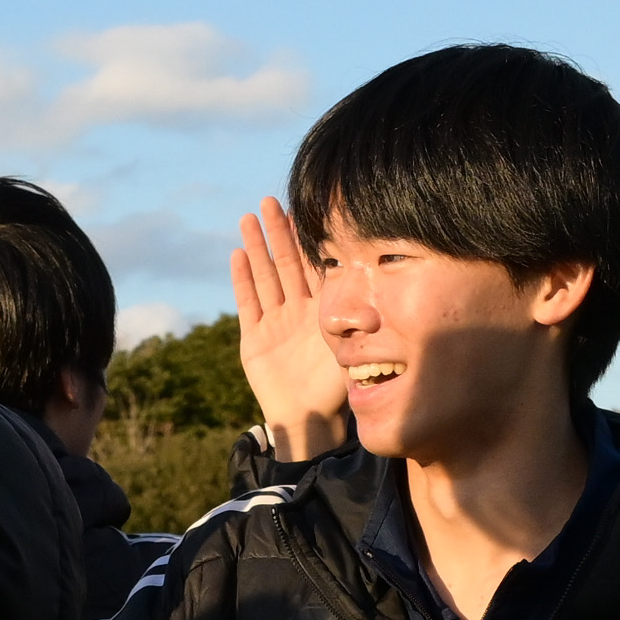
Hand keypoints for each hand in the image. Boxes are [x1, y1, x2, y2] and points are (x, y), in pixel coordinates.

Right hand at [231, 198, 350, 460]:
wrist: (310, 419)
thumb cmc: (335, 388)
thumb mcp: (352, 345)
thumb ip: (357, 317)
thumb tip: (381, 280)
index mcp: (323, 310)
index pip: (313, 265)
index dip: (306, 238)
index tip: (301, 208)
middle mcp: (299, 311)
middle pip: (285, 263)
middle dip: (277, 232)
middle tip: (269, 200)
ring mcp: (275, 323)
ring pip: (265, 277)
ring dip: (257, 247)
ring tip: (248, 218)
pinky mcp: (254, 339)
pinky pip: (249, 303)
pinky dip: (243, 280)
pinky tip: (239, 254)